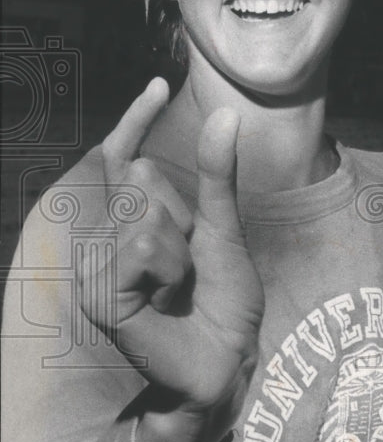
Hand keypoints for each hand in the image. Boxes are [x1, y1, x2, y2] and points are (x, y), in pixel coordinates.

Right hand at [77, 80, 263, 441]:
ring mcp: (98, 265)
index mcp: (134, 221)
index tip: (159, 84)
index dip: (137, 119)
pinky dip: (170, 268)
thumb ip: (216, 177)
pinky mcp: (99, 292)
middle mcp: (108, 238)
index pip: (126, 159)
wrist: (225, 358)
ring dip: (182, 249)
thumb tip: (226, 113)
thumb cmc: (223, 301)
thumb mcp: (223, 228)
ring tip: (179, 287)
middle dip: (185, 218)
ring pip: (146, 214)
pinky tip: (166, 298)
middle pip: (146, 180)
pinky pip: (141, 245)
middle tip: (189, 266)